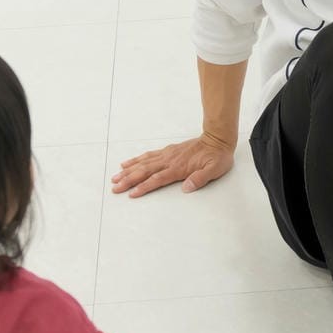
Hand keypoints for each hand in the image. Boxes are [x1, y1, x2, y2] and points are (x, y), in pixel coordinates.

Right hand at [112, 134, 234, 196]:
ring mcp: (167, 155)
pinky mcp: (167, 151)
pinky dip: (136, 160)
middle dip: (128, 180)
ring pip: (143, 163)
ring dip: (128, 171)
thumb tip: (186, 188)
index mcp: (179, 168)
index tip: (131, 193)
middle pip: (145, 171)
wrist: (217, 138)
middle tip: (115, 188)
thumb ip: (200, 179)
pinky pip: (148, 155)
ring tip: (115, 177)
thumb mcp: (214, 170)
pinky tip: (127, 163)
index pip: (157, 179)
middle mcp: (169, 161)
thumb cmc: (217, 156)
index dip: (143, 187)